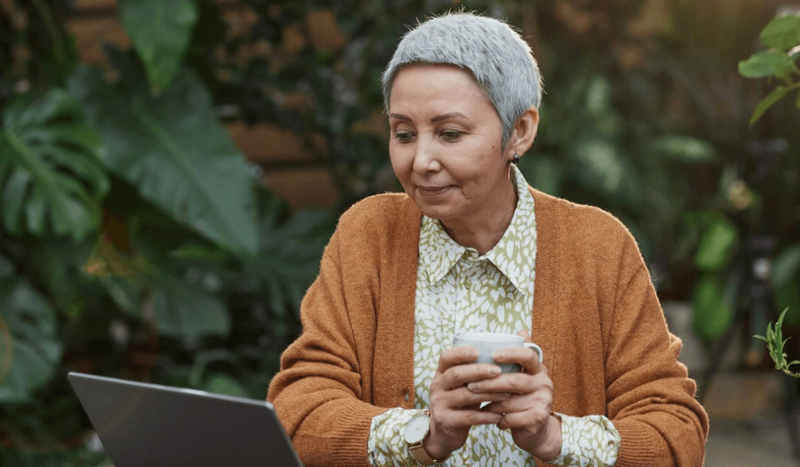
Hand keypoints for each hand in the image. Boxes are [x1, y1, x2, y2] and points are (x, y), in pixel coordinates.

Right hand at [423, 346, 511, 459]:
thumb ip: (474, 375)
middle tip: (498, 371)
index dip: (460, 353)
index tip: (478, 351)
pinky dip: (486, 416)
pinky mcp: (445, 421)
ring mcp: (439, 404)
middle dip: (478, 371)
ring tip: (506, 394)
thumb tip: (504, 359)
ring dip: (488, 394)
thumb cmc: (460, 403)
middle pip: (456, 374)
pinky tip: (499, 415)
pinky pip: (468, 417)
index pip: (446, 357)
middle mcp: (437, 386)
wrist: (444, 432)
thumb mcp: (463, 386)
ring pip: (465, 395)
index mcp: (441, 373)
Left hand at [470, 330, 561, 459]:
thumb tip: (521, 329)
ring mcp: (544, 401)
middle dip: (489, 383)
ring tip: (476, 403)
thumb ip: (518, 356)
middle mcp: (544, 382)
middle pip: (514, 380)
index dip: (511, 354)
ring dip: (490, 402)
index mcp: (538, 368)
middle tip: (470, 385)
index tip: (493, 355)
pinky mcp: (539, 418)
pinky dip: (499, 418)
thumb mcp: (521, 375)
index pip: (528, 355)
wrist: (536, 429)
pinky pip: (512, 417)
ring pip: (510, 400)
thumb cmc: (521, 398)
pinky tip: (490, 418)